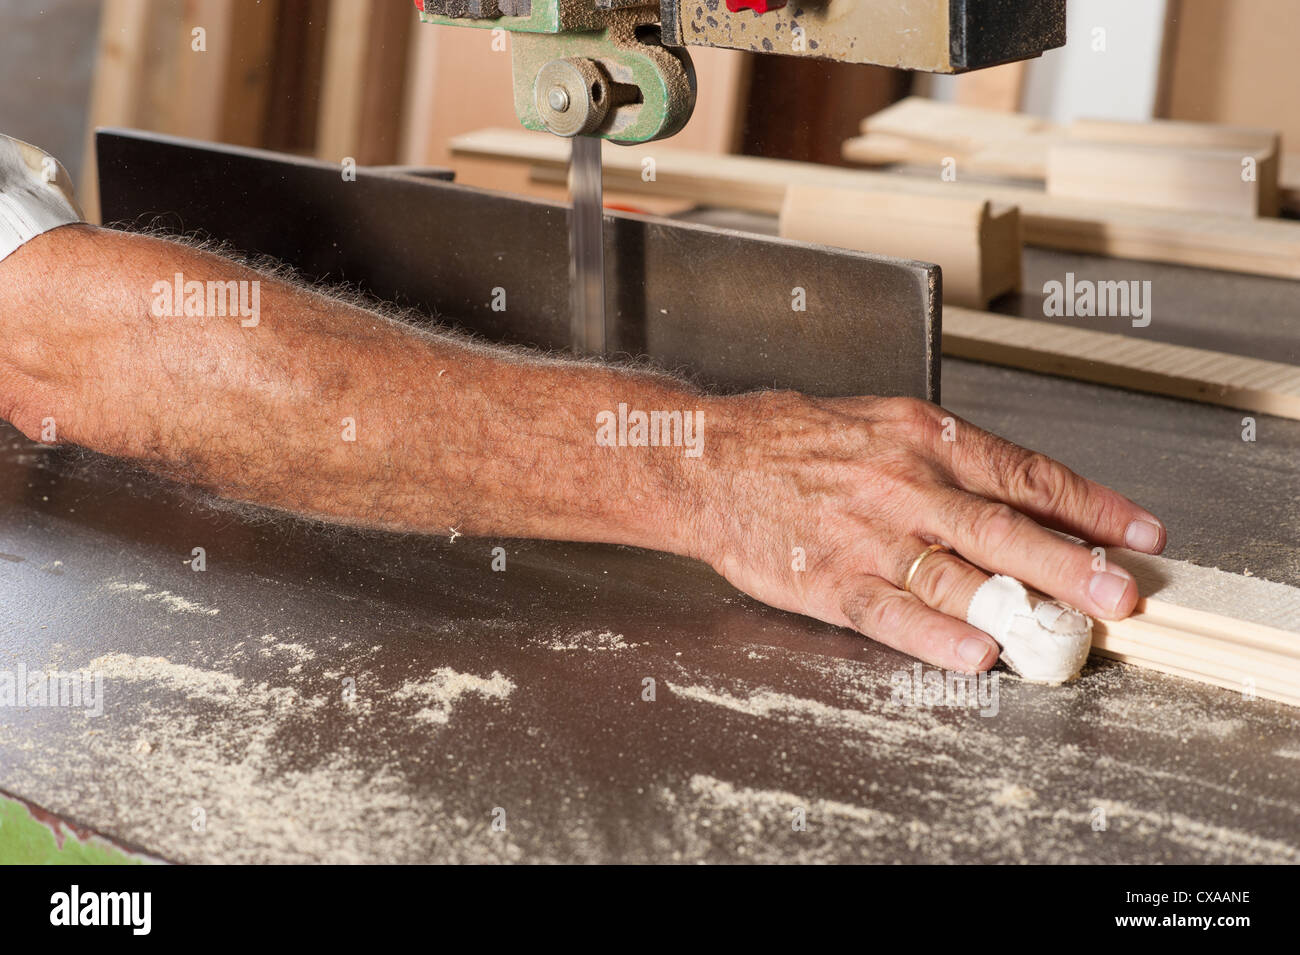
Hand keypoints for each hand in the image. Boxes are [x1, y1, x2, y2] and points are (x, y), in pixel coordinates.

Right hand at [696, 391, 1165, 671]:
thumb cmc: (794, 440)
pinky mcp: (828, 580)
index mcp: (923, 437)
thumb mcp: (883, 423)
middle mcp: (903, 484)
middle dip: (1074, 564)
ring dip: (1020, 606)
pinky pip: (889, 613)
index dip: (1089, 506)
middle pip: (1004, 528)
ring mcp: (865, 535)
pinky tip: (975, 653)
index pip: (1024, 473)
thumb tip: (1023, 496)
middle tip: (1124, 594)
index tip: (1138, 532)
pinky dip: (934, 637)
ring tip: (1071, 633)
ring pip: (956, 574)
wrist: (709, 459)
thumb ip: (949, 458)